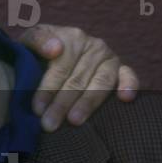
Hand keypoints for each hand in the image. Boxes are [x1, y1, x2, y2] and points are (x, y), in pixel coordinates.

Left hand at [16, 24, 138, 132]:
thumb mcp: (31, 39)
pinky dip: (130, 85)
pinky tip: (125, 99)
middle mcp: (94, 46)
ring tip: (74, 121)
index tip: (37, 109)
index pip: (60, 67)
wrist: (52, 47)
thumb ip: (38, 40)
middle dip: (62, 104)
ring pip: (101, 83)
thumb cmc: (39, 48)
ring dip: (88, 103)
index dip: (47, 89)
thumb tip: (55, 49)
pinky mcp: (122, 68)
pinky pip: (129, 76)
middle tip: (49, 124)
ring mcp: (109, 58)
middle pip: (78, 79)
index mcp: (71, 37)